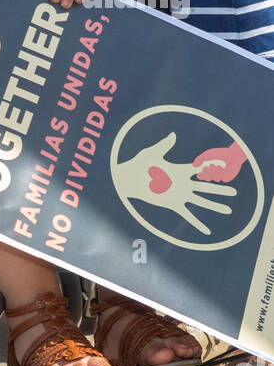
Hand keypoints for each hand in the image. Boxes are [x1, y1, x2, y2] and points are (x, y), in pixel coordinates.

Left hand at [112, 133, 237, 235]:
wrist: (131, 179)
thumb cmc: (140, 164)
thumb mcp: (153, 153)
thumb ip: (164, 145)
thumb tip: (173, 134)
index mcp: (179, 170)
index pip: (199, 168)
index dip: (212, 166)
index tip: (225, 164)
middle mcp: (182, 183)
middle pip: (206, 187)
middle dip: (220, 190)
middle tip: (235, 192)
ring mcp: (180, 195)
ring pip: (202, 202)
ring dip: (215, 206)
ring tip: (229, 210)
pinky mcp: (173, 204)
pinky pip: (188, 216)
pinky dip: (198, 223)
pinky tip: (207, 231)